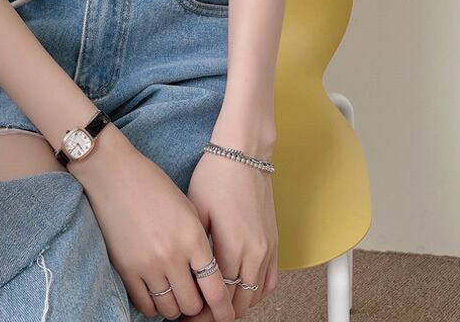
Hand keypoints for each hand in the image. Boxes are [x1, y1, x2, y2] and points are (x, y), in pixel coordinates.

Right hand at [69, 125, 235, 320]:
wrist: (114, 173)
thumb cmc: (152, 184)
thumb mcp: (186, 208)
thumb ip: (198, 242)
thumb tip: (207, 275)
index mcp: (193, 237)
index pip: (215, 289)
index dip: (223, 309)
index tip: (225, 315)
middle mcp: (173, 255)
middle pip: (193, 306)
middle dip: (198, 308)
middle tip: (195, 300)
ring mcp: (147, 264)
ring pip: (169, 309)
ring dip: (175, 307)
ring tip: (175, 295)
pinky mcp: (125, 269)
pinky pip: (145, 305)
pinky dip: (153, 305)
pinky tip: (156, 293)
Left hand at [185, 151, 278, 319]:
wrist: (243, 153)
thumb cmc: (216, 175)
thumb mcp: (194, 209)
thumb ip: (194, 245)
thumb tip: (184, 271)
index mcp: (232, 246)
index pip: (219, 296)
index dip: (202, 312)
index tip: (188, 317)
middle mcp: (254, 252)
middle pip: (238, 303)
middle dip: (217, 315)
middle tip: (197, 318)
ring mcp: (267, 249)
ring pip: (255, 296)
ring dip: (237, 307)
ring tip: (216, 309)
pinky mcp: (274, 243)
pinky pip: (270, 282)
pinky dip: (256, 294)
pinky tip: (241, 294)